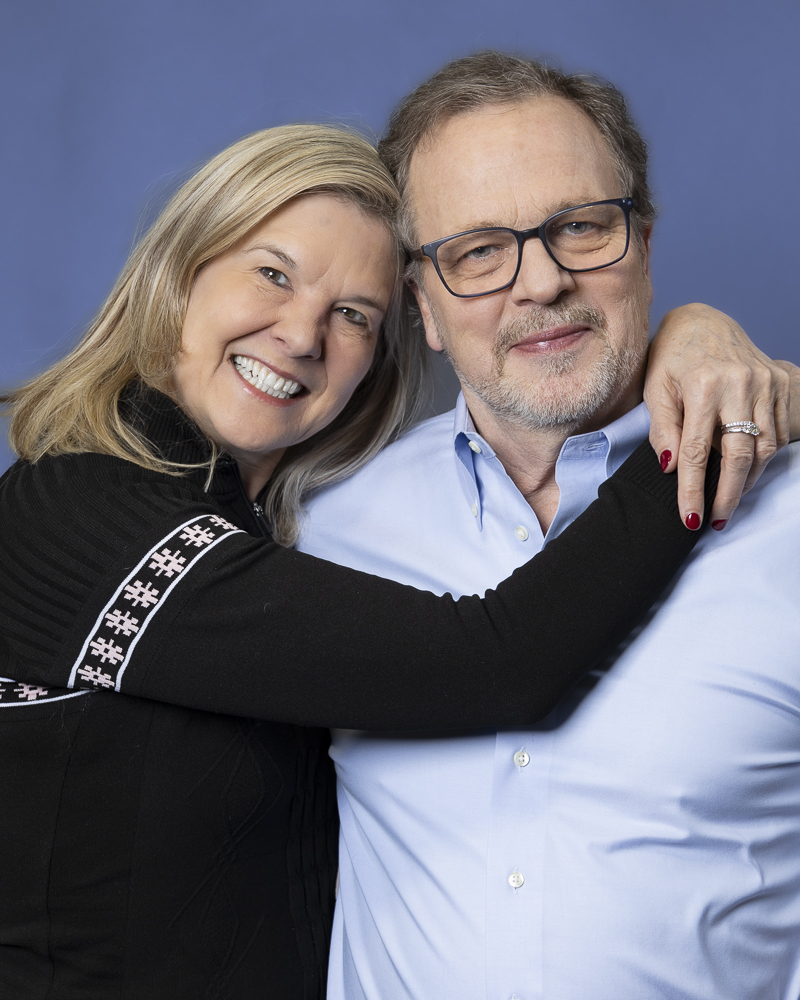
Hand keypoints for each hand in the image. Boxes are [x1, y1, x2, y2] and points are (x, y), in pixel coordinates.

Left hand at [644, 303, 793, 529]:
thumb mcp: (655, 388)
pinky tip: (745, 471)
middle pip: (740, 454)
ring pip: (765, 447)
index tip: (690, 518)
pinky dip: (762, 458)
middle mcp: (740, 383)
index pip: (696, 451)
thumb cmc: (672, 357)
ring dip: (747, 480)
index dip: (692, 489)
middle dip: (728, 494)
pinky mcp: (781, 383)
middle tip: (717, 521)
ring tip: (728, 499)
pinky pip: (778, 432)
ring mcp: (766, 383)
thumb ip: (662, 428)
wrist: (705, 321)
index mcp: (704, 384)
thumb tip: (670, 467)